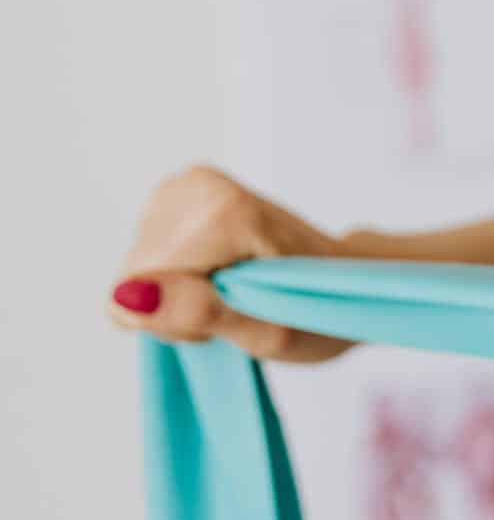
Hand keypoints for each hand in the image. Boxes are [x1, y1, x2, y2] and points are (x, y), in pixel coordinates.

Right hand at [108, 165, 353, 361]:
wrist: (342, 278)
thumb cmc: (317, 310)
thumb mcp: (268, 333)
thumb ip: (198, 313)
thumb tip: (126, 296)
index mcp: (224, 211)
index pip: (144, 289)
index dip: (183, 320)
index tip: (235, 315)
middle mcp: (197, 186)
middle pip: (136, 275)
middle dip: (178, 307)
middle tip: (236, 306)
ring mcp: (184, 186)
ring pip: (136, 269)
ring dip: (178, 294)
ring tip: (232, 290)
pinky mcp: (174, 195)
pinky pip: (144, 257)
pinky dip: (175, 278)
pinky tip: (215, 275)